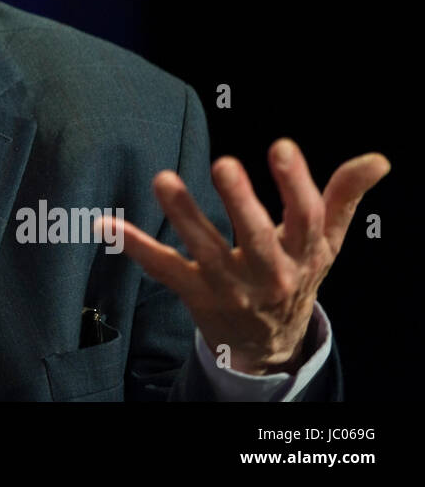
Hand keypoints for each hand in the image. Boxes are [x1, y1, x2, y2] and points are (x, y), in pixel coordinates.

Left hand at [99, 138, 388, 374]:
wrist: (268, 340)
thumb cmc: (295, 273)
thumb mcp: (324, 241)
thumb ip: (343, 196)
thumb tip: (378, 159)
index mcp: (303, 254)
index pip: (304, 217)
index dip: (295, 183)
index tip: (281, 146)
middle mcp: (268, 272)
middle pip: (256, 237)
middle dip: (241, 202)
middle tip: (224, 163)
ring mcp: (228, 285)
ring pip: (205, 249)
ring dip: (183, 214)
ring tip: (163, 179)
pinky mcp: (193, 291)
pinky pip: (162, 266)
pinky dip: (134, 246)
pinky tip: (107, 223)